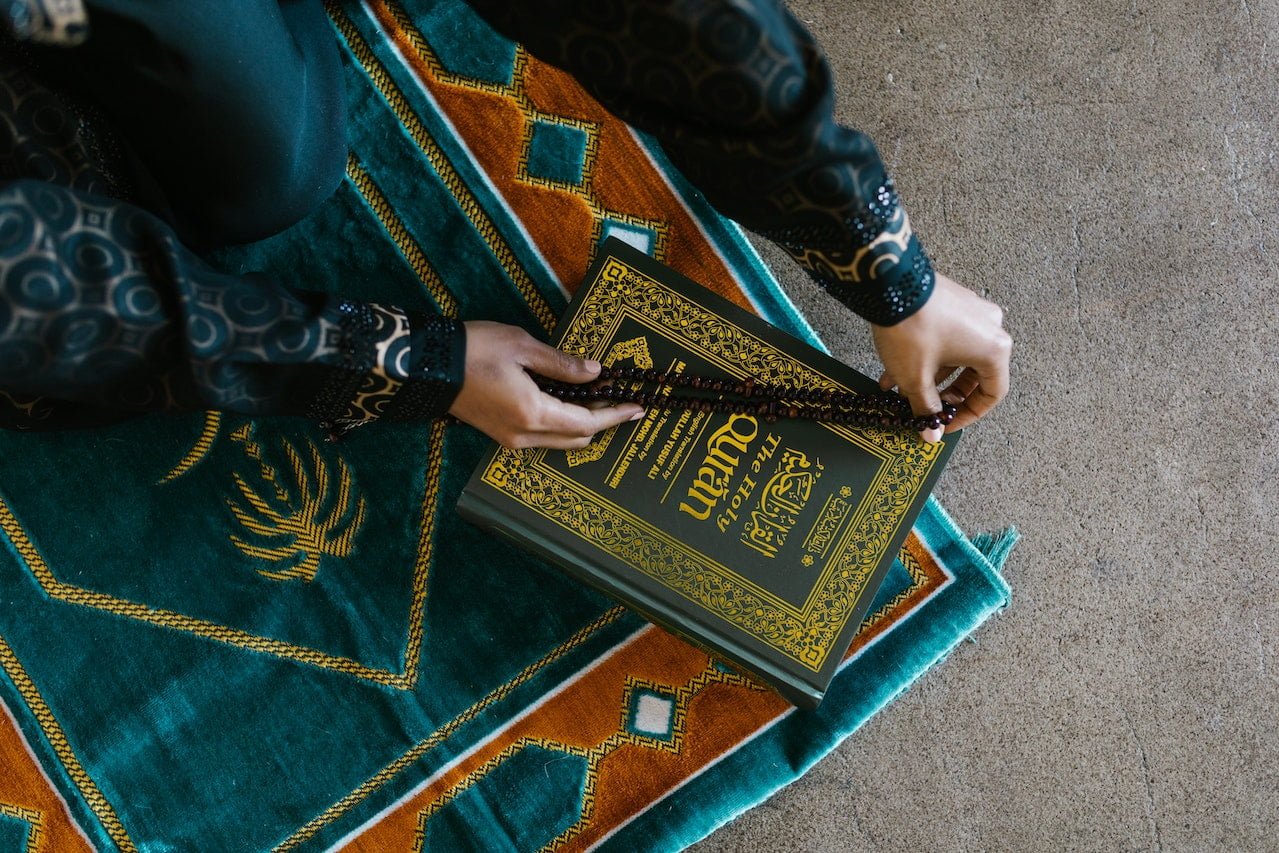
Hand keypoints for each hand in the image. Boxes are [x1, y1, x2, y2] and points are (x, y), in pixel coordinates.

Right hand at [448, 321, 643, 448]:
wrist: (426, 366)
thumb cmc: (474, 350)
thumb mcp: (523, 346)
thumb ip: (562, 364)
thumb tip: (594, 373)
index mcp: (533, 414)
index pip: (587, 422)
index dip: (616, 415)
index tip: (638, 408)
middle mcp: (524, 435)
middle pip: (577, 438)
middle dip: (603, 421)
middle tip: (621, 400)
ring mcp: (511, 439)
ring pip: (560, 441)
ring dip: (582, 423)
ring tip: (598, 399)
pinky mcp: (500, 434)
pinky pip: (542, 437)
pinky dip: (562, 424)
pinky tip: (568, 402)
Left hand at [871, 272, 1010, 442]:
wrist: (890, 284)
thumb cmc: (911, 329)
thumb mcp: (916, 378)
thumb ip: (927, 409)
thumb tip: (931, 432)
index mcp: (993, 350)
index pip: (992, 394)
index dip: (968, 415)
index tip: (947, 423)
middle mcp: (990, 328)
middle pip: (974, 375)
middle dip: (945, 395)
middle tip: (926, 408)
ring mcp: (973, 311)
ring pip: (956, 356)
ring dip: (930, 376)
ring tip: (900, 390)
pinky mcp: (954, 302)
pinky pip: (947, 337)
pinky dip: (927, 355)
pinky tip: (895, 368)